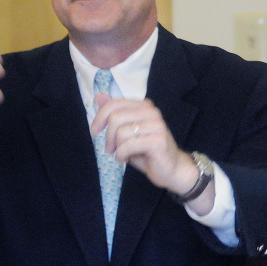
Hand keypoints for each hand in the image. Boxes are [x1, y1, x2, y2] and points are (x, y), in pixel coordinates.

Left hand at [90, 95, 212, 210]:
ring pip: (120, 133)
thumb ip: (114, 113)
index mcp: (144, 105)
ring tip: (122, 154)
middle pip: (115, 117)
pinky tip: (126, 158)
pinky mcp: (157, 140)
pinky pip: (128, 145)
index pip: (114, 103)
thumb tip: (98, 96)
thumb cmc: (147, 151)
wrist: (172, 169)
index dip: (99, 117)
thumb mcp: (127, 130)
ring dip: (116, 148)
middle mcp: (152, 111)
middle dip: (108, 137)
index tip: (95, 131)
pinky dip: (122, 155)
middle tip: (110, 149)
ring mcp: (156, 125)